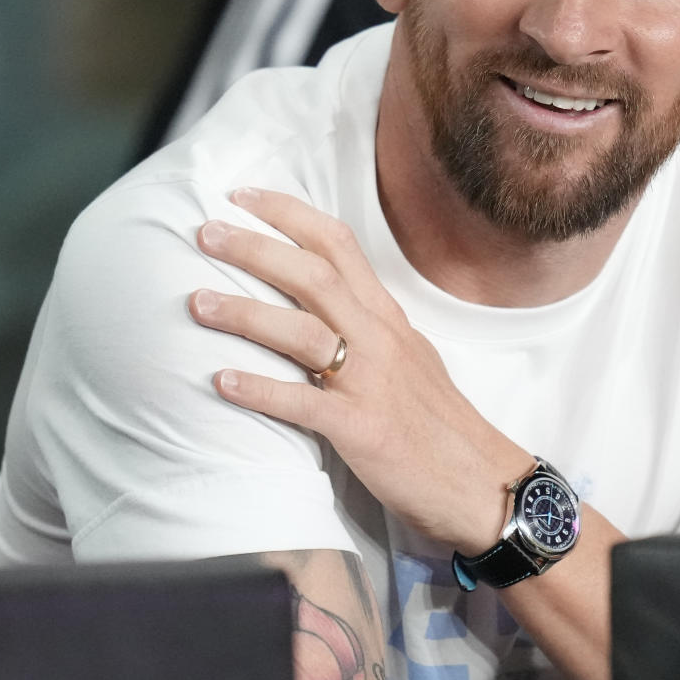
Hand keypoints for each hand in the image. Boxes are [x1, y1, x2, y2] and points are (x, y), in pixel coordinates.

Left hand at [189, 187, 531, 550]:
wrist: (483, 483)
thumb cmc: (440, 425)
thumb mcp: (410, 358)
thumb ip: (368, 328)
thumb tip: (324, 308)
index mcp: (388, 318)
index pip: (339, 245)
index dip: (289, 215)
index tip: (242, 196)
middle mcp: (380, 339)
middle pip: (313, 276)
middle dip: (255, 249)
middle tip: (205, 233)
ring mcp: (371, 383)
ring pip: (302, 333)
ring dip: (244, 314)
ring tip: (196, 304)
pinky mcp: (363, 430)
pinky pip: (303, 404)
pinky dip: (260, 390)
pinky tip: (221, 382)